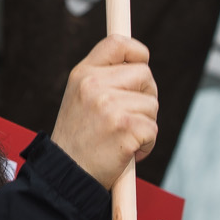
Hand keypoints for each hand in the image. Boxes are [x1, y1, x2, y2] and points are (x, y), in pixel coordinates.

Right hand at [49, 36, 157, 187]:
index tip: (140, 65)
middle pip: (144, 74)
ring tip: (122, 138)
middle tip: (129, 117)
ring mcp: (110, 106)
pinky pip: (153, 128)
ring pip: (152, 104)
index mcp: (82, 74)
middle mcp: (94, 85)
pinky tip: (127, 152)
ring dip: (145, 124)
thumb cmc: (78, 140)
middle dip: (146, 96)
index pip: (118, 43)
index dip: (137, 52)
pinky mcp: (125, 128)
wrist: (66, 176)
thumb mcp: (80, 98)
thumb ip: (104, 78)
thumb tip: (140, 61)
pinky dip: (146, 144)